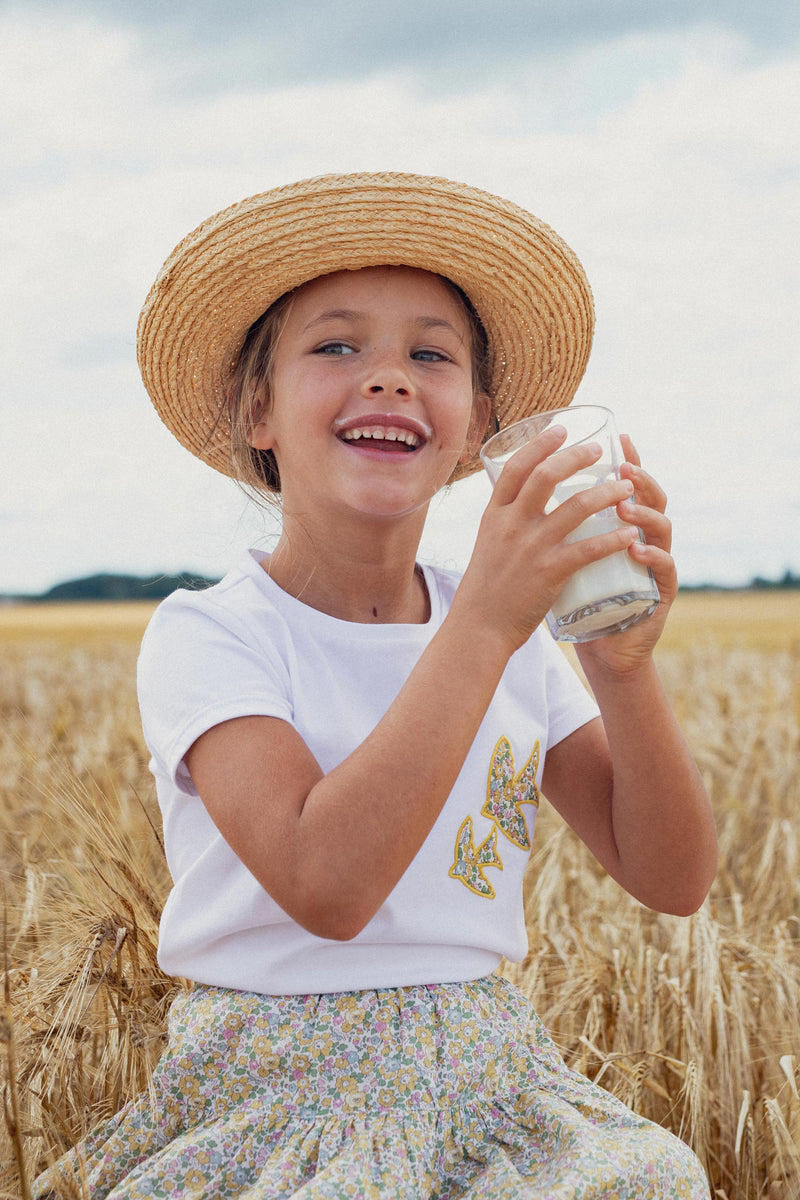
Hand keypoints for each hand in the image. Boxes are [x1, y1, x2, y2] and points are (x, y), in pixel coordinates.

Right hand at [456, 425, 639, 654]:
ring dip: (607, 493)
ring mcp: (531, 548)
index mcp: (495, 515)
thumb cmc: (486, 589)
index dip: (541, 444)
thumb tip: (527, 502)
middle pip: (546, 476)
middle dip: (577, 457)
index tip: (562, 428)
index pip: (516, 467)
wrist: (479, 627)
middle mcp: (511, 525)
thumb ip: (508, 523)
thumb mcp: (489, 544)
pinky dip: (612, 538)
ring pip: (575, 507)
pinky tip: (628, 534)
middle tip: (599, 451)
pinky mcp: (549, 573)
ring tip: (626, 487)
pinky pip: (588, 549)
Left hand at [576, 434, 676, 677]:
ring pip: (661, 527)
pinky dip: (652, 555)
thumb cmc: (577, 598)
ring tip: (624, 504)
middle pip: (651, 496)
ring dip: (643, 512)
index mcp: (620, 525)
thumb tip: (519, 489)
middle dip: (639, 478)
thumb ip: (554, 525)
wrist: (599, 646)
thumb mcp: (561, 555)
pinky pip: (664, 569)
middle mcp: (643, 536)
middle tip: (623, 467)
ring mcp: (655, 563)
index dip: (627, 458)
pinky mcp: (660, 592)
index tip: (615, 436)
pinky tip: (636, 546)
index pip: (627, 485)